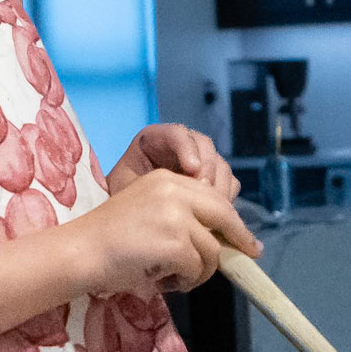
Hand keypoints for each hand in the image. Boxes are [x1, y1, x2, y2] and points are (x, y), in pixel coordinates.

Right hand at [78, 168, 259, 295]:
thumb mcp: (150, 214)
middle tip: (248, 255)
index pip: (214, 198)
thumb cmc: (109, 242)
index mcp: (166, 180)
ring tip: (173, 278)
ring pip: (212, 250)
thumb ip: (183, 217)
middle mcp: (174, 190)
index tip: (246, 240)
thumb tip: (224, 239)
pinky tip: (163, 281)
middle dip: (238, 240)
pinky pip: (196, 268)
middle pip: (224, 216)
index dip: (233, 221)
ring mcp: (176, 215)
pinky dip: (184, 281)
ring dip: (198, 272)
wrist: (80, 253)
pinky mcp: (175, 242)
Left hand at [107, 124, 240, 203]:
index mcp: (154, 140)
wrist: (127, 218)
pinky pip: (228, 184)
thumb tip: (179, 187)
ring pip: (220, 165)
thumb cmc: (122, 201)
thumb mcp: (125, 188)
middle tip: (202, 191)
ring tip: (207, 209)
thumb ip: (146, 184)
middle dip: (207, 168)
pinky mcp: (212, 181)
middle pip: (204, 145)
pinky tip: (212, 215)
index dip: (187, 147)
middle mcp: (180, 146)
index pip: (176, 133)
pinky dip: (224, 198)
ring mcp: (199, 162)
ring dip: (218, 186)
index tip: (191, 169)